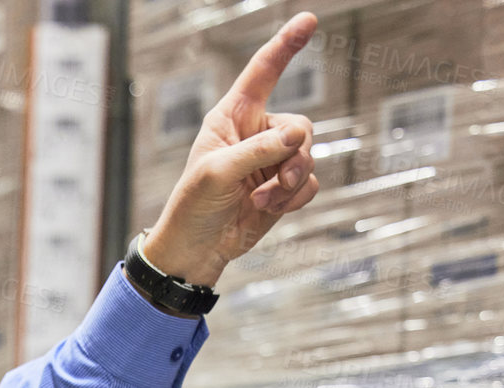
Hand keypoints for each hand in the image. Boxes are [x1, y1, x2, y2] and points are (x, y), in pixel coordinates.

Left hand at [143, 12, 322, 286]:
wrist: (197, 250)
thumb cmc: (193, 207)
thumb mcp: (217, 173)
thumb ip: (258, 150)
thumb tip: (299, 137)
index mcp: (232, 117)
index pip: (262, 72)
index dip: (285, 46)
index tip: (307, 21)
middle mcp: (255, 134)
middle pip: (300, 126)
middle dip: (294, 154)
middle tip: (275, 180)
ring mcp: (271, 161)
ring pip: (308, 157)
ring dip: (290, 183)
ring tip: (261, 201)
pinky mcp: (283, 188)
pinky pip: (310, 184)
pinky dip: (293, 199)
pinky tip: (267, 210)